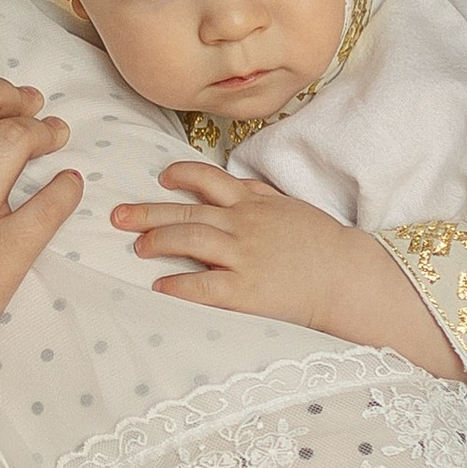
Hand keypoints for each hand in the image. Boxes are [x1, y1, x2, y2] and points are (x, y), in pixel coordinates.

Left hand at [111, 170, 463, 386]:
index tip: (161, 179)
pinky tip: (160, 286)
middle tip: (117, 215)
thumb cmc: (323, 245)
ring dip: (158, 242)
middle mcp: (243, 225)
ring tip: (137, 247)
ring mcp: (244, 256)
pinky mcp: (246, 291)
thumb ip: (258, 195)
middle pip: (186, 213)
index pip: (209, 179)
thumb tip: (231, 181)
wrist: (349, 276)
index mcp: (254, 204)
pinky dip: (179, 284)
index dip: (181, 176)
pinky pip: (204, 286)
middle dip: (147, 212)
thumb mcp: (290, 207)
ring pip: (190, 241)